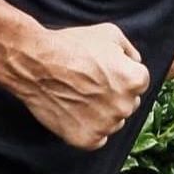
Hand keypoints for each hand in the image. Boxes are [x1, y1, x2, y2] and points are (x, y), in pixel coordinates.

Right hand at [12, 22, 150, 149]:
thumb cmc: (71, 45)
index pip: (138, 83)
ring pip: (113, 123)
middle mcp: (126, 105)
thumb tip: (135, 62)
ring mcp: (106, 125)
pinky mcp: (87, 139)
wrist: (34, 62)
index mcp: (136, 80)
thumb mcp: (110, 34)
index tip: (102, 72)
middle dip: (114, 96)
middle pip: (127, 104)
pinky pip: (97, 139)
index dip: (120, 75)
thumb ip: (130, 51)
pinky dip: (88, 130)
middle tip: (89, 84)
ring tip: (80, 97)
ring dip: (103, 114)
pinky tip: (76, 113)